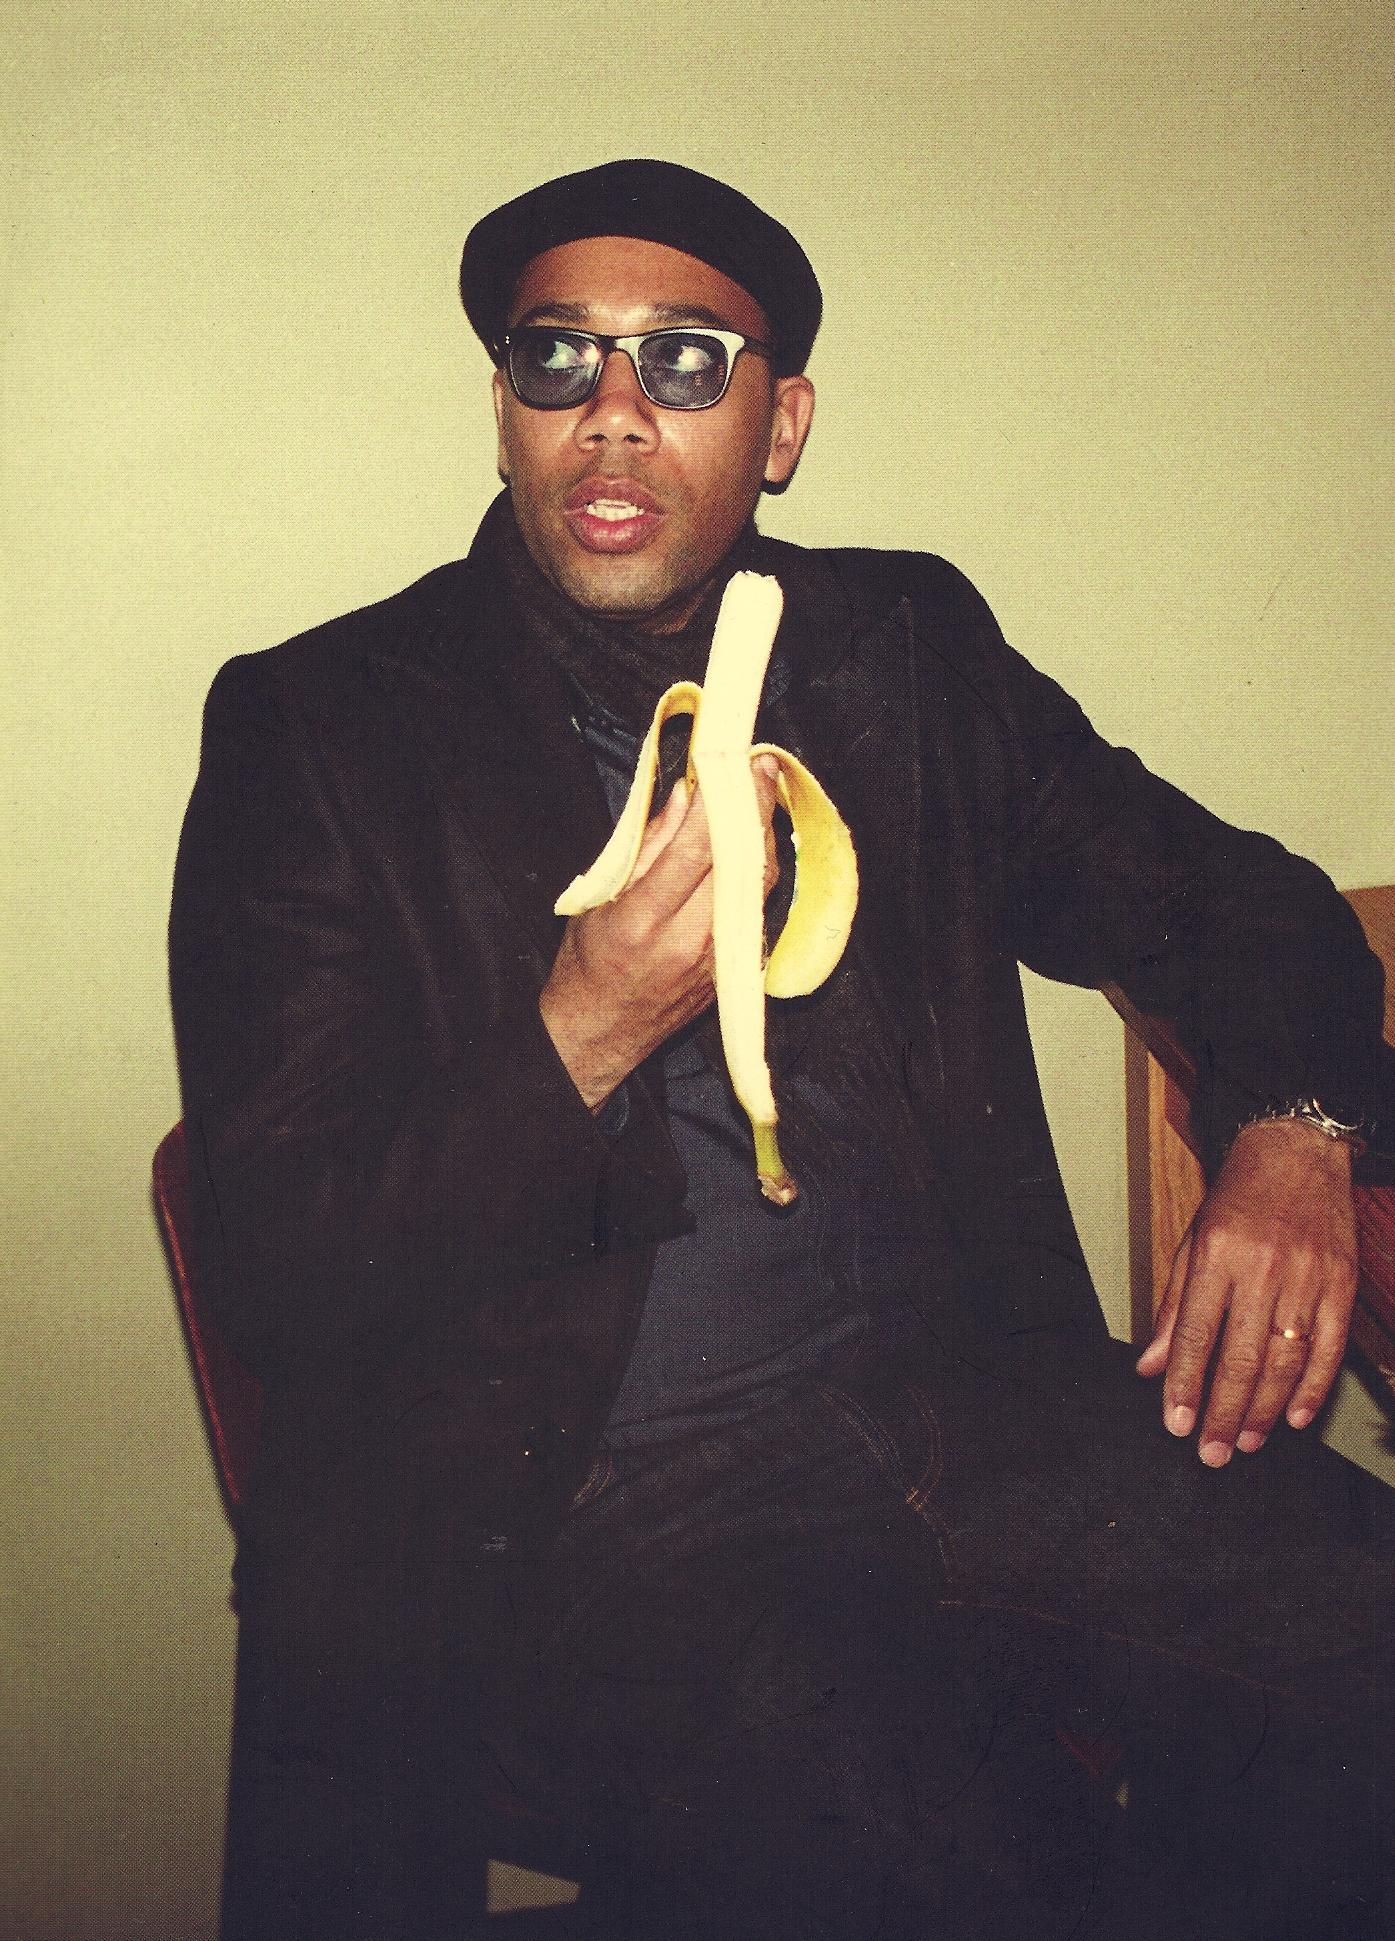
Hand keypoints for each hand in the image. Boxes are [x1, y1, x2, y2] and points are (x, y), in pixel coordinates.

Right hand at [540, 756, 780, 1111]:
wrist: (600, 1034)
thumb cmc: (589, 963)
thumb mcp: (601, 897)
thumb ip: (648, 845)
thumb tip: (687, 795)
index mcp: (644, 920)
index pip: (699, 848)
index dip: (729, 801)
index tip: (746, 764)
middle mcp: (688, 941)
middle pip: (744, 863)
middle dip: (758, 810)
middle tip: (760, 771)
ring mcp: (719, 960)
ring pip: (761, 885)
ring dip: (763, 838)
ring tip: (757, 801)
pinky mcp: (736, 971)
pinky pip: (758, 909)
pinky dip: (757, 873)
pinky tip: (750, 849)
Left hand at [1134, 1118, 1357, 1464]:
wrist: (1296, 1152)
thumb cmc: (1237, 1199)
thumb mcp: (1193, 1243)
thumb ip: (1175, 1309)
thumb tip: (1150, 1366)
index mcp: (1216, 1256)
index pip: (1197, 1335)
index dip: (1186, 1386)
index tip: (1177, 1425)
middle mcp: (1261, 1268)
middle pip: (1241, 1357)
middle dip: (1224, 1413)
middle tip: (1212, 1453)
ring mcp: (1306, 1277)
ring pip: (1285, 1359)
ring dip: (1264, 1409)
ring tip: (1246, 1441)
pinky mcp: (1341, 1283)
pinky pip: (1329, 1346)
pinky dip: (1313, 1387)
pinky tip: (1294, 1417)